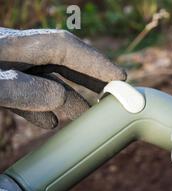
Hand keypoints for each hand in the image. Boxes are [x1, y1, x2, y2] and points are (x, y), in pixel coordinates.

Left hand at [0, 28, 125, 128]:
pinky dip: (40, 109)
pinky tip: (52, 123)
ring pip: (43, 81)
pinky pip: (23, 96)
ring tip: (88, 116)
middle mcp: (10, 55)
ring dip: (68, 98)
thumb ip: (24, 91)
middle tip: (113, 92)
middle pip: (59, 60)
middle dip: (88, 76)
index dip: (95, 62)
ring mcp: (3, 71)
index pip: (63, 48)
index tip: (119, 78)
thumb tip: (60, 97)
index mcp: (11, 46)